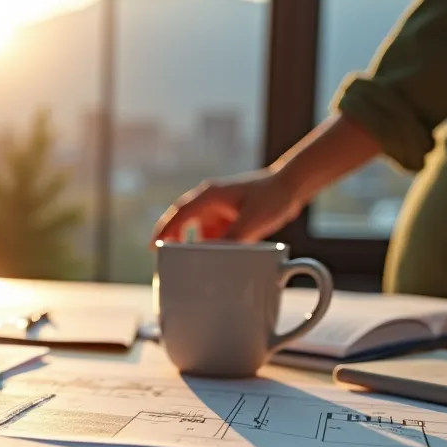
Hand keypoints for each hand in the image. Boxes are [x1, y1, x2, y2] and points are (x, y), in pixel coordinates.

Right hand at [151, 169, 304, 245]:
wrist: (292, 185)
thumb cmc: (272, 196)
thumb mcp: (252, 221)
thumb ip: (232, 239)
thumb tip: (214, 256)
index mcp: (209, 196)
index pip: (180, 214)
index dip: (165, 230)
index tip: (154, 247)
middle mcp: (210, 200)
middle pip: (182, 220)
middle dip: (171, 237)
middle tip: (163, 257)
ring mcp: (218, 208)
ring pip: (196, 227)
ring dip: (191, 242)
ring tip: (186, 261)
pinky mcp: (228, 215)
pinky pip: (211, 231)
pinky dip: (207, 243)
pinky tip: (210, 257)